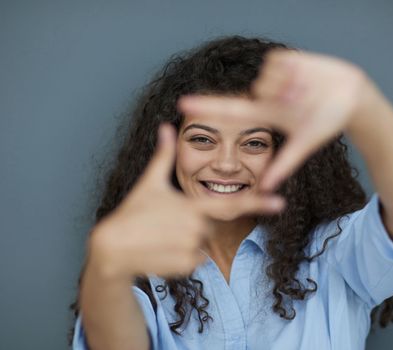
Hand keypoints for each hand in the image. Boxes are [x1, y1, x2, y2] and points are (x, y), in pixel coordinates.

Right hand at [89, 124, 284, 279]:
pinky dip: (182, 257)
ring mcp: (192, 249)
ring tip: (161, 237)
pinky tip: (162, 251)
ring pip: (202, 244)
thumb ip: (163, 156)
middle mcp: (197, 228)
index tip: (279, 202)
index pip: (231, 204)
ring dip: (186, 241)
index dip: (257, 203)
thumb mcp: (149, 183)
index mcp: (192, 206)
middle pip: (209, 226)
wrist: (112, 249)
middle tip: (165, 224)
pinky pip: (195, 261)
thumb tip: (166, 127)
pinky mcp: (186, 267)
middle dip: (192, 224)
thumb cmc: (131, 212)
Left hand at [178, 49, 373, 190]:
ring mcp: (274, 76)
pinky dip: (292, 71)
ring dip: (288, 87)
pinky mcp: (285, 59)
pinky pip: (276, 62)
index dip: (207, 106)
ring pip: (265, 78)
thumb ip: (285, 163)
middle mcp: (266, 95)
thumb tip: (267, 188)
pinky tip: (306, 77)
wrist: (351, 96)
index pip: (230, 109)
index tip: (182, 104)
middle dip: (274, 95)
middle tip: (297, 102)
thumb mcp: (305, 143)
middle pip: (253, 91)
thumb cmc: (328, 122)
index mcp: (266, 114)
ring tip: (307, 92)